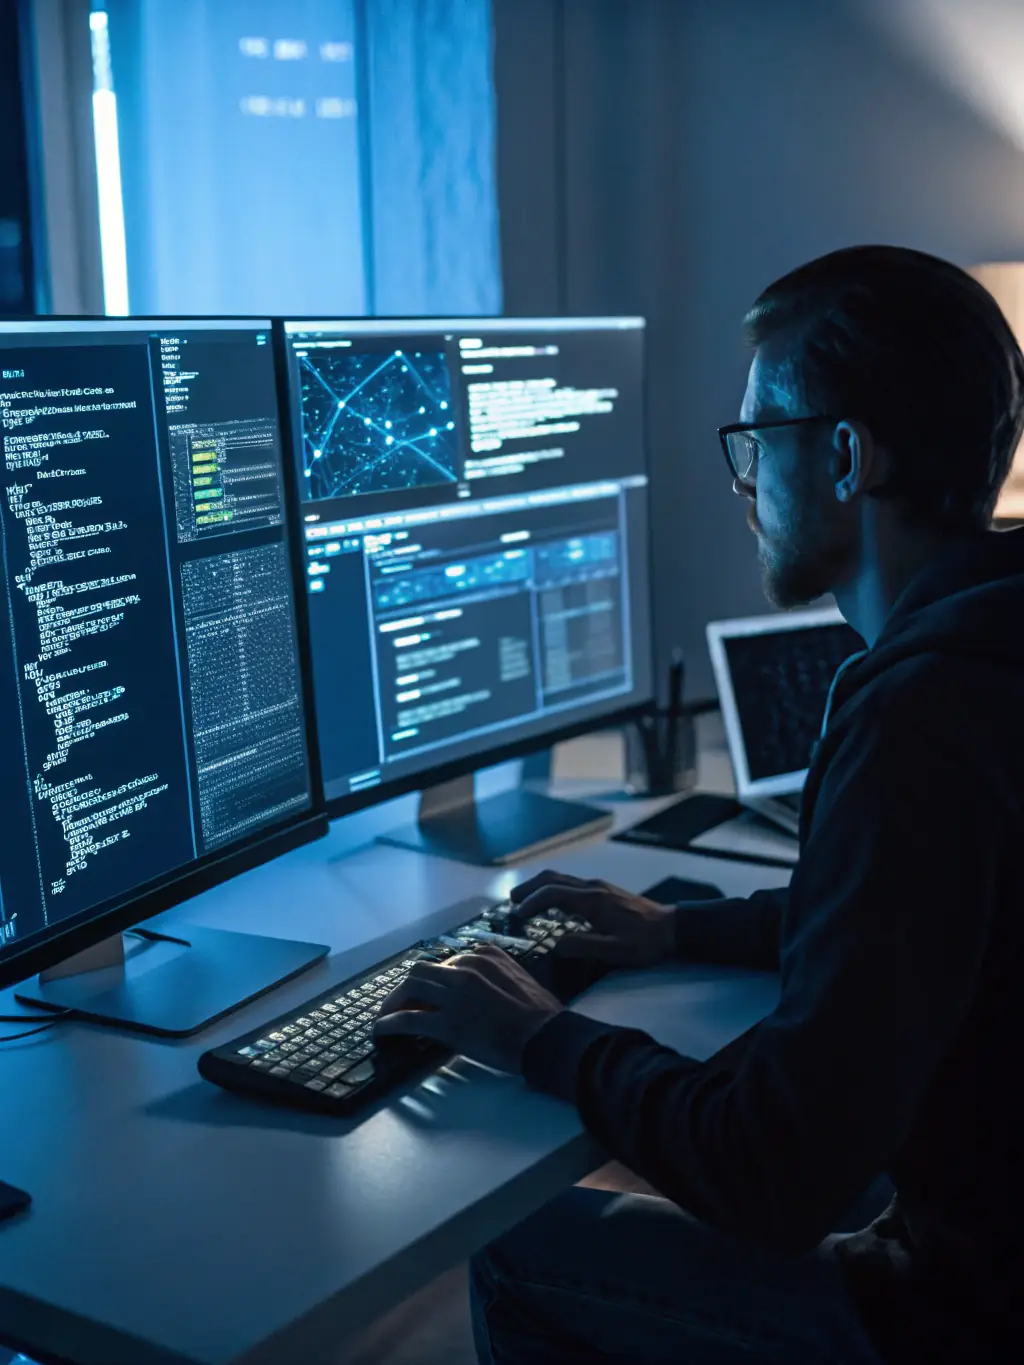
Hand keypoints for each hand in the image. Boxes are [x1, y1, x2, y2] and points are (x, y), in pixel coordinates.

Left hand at [373, 945, 561, 1074]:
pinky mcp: (449, 1023)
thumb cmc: (542, 1015)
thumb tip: (477, 991)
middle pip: (422, 971)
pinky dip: (391, 1024)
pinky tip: (382, 1031)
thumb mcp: (518, 979)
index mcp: (484, 955)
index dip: (433, 980)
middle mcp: (466, 967)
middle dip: (407, 988)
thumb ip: (494, 976)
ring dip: (394, 1002)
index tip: (428, 995)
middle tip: (400, 1004)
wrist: (548, 1038)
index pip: (446, 962)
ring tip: (386, 1016)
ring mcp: (455, 994)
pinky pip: (410, 1019)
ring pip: (410, 988)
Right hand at [510, 870, 675, 966]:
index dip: (531, 901)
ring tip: (526, 900)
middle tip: (512, 900)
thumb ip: (583, 946)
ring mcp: (599, 886)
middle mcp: (592, 887)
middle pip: (553, 878)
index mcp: (592, 900)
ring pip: (562, 878)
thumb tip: (554, 944)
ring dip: (541, 886)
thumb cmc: (644, 942)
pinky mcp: (605, 890)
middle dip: (530, 887)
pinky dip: (554, 888)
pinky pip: (571, 883)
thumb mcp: (614, 951)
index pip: (552, 893)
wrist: (672, 928)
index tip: (517, 913)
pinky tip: (553, 903)